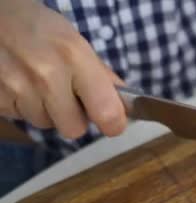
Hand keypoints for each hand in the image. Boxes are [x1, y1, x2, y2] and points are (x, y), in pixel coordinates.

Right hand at [0, 0, 125, 138]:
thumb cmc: (39, 27)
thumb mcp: (76, 42)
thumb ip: (101, 75)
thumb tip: (125, 106)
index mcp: (74, 58)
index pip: (106, 112)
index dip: (113, 123)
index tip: (113, 122)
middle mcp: (47, 76)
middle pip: (74, 129)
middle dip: (74, 118)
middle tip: (68, 98)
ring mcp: (18, 88)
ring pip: (45, 124)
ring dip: (46, 111)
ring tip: (39, 85)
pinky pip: (21, 118)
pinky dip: (23, 106)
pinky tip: (21, 84)